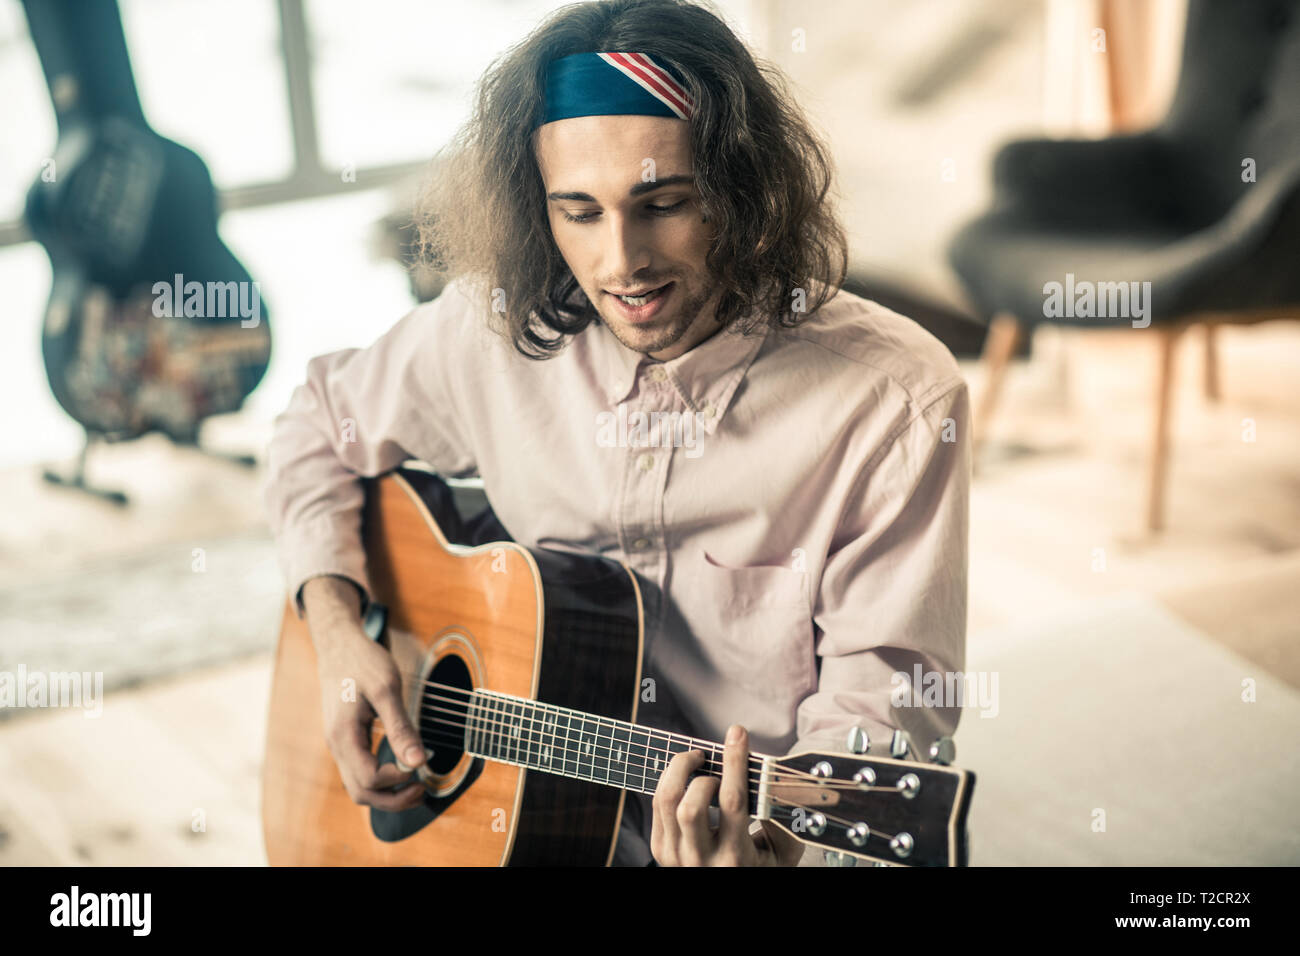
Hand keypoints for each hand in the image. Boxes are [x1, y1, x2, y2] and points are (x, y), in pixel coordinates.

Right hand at [313, 620, 428, 811]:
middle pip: (361, 792)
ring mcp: (338, 744)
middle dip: (393, 800)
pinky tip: (401, 768)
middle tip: (423, 790)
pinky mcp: (345, 739)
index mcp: (344, 736)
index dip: (398, 779)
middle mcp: (336, 746)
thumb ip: (401, 727)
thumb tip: (418, 762)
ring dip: (387, 793)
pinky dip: (380, 779)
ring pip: (358, 786)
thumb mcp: (387, 689)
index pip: (370, 778)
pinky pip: (359, 771)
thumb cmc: (362, 661)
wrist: (338, 644)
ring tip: (416, 784)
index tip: (422, 763)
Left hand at [650, 724, 804, 865]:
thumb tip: (779, 776)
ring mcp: (676, 856)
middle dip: (699, 773)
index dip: (735, 762)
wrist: (724, 897)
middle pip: (691, 806)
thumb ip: (783, 819)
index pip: (733, 802)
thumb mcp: (782, 852)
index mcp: (737, 859)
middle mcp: (702, 860)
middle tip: (709, 759)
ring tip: (695, 760)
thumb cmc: (758, 867)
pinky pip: (656, 805)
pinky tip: (684, 778)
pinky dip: (668, 782)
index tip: (737, 734)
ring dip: (678, 770)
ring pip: (666, 802)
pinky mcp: (660, 850)